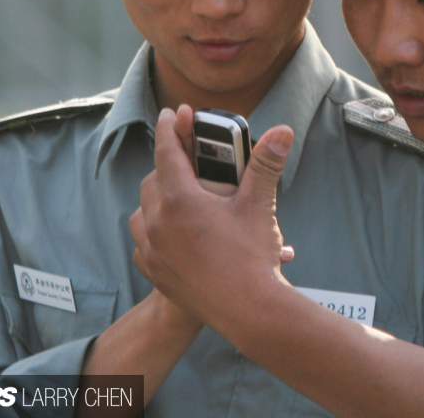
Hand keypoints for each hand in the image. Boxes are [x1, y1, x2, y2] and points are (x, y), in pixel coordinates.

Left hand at [130, 105, 294, 330]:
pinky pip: (143, 241)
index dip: (171, 128)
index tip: (172, 113)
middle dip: (169, 164)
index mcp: (180, 199)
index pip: (168, 151)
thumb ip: (265, 163)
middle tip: (189, 158)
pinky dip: (154, 229)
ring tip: (180, 195)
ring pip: (142, 211)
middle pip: (154, 179)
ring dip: (157, 198)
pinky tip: (173, 231)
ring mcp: (152, 249)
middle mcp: (157, 222)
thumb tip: (281, 131)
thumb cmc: (253, 256)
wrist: (248, 311)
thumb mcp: (260, 204)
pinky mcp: (153, 272)